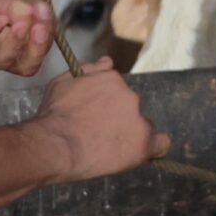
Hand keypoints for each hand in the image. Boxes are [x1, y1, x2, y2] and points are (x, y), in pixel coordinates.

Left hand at [0, 0, 52, 75]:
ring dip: (18, 41)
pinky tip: (1, 20)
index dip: (46, 34)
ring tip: (23, 23)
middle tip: (41, 25)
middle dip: (39, 46)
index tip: (45, 10)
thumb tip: (34, 11)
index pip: (36, 49)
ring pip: (5, 60)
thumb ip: (14, 6)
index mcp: (10, 43)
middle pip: (26, 64)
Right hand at [33, 60, 169, 180]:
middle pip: (130, 109)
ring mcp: (138, 119)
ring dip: (129, 135)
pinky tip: (139, 154)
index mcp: (113, 79)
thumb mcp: (64, 82)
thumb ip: (89, 70)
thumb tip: (108, 61)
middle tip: (97, 135)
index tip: (97, 117)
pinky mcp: (143, 142)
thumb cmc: (54, 115)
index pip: (120, 91)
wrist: (55, 145)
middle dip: (118, 120)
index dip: (109, 106)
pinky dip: (153, 149)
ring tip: (106, 149)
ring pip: (141, 127)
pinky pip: (160, 144)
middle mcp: (130, 95)